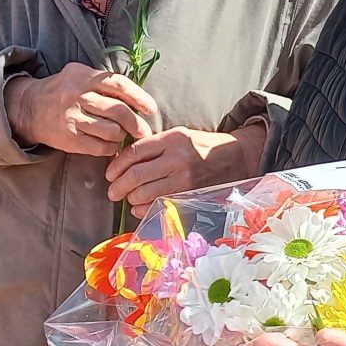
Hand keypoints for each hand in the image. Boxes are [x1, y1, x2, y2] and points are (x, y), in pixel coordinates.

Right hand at [5, 62, 157, 156]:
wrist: (28, 107)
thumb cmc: (62, 90)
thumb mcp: (80, 75)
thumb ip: (104, 82)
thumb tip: (138, 98)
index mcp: (84, 77)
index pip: (118, 85)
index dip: (139, 97)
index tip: (151, 108)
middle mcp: (78, 96)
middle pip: (119, 112)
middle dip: (137, 124)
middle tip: (145, 131)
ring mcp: (73, 118)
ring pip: (112, 132)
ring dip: (123, 137)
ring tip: (124, 136)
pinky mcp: (69, 138)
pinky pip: (100, 147)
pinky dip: (111, 148)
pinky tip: (112, 145)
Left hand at [104, 121, 267, 215]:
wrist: (235, 158)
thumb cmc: (202, 146)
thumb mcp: (180, 136)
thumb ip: (154, 145)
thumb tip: (124, 160)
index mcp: (172, 138)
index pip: (134, 152)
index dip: (116, 165)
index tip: (110, 173)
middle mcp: (177, 158)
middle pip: (135, 175)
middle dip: (118, 186)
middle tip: (112, 192)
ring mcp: (184, 179)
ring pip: (144, 193)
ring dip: (130, 199)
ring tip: (127, 199)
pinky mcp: (189, 194)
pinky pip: (158, 205)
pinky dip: (143, 209)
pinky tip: (139, 207)